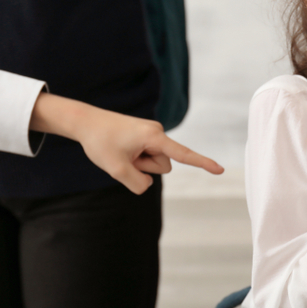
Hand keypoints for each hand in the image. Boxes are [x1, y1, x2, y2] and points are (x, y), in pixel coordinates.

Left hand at [30, 94, 223, 193]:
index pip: (184, 154)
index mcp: (154, 137)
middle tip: (122, 155)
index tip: (220, 170)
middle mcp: (158, 132)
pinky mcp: (146, 136)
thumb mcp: (117, 170)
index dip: (203, 164)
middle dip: (144, 167)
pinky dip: (135, 158)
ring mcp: (152, 134)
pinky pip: (147, 156)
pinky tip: (121, 149)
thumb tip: (148, 184)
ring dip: (138, 163)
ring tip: (120, 151)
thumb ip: (138, 184)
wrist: (85, 122)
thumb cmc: (100, 142)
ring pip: (155, 162)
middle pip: (163, 165)